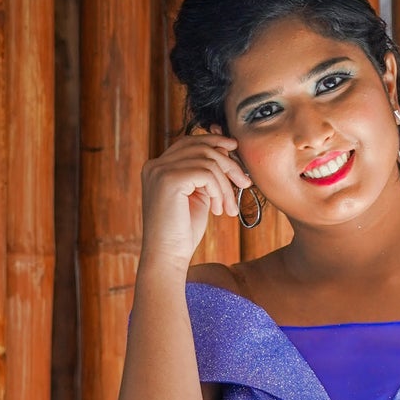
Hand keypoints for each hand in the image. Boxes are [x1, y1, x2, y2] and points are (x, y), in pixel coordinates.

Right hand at [140, 132, 251, 270]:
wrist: (167, 258)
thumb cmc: (182, 233)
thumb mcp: (197, 197)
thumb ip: (205, 174)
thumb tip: (226, 150)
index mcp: (158, 167)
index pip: (189, 142)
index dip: (213, 141)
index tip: (234, 149)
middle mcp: (155, 165)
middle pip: (200, 147)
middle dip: (227, 163)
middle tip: (244, 183)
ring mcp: (160, 171)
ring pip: (207, 161)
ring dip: (225, 185)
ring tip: (228, 208)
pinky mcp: (169, 180)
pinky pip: (206, 173)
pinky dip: (219, 191)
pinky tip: (217, 210)